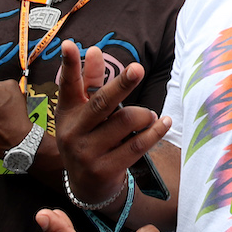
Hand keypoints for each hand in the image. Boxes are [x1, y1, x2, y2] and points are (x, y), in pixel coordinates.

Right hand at [55, 40, 169, 204]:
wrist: (86, 186)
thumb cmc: (89, 137)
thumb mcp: (84, 113)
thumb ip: (91, 83)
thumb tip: (95, 50)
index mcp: (67, 113)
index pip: (68, 85)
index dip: (69, 65)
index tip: (70, 44)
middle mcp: (73, 132)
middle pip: (101, 102)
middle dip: (121, 84)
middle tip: (137, 69)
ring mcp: (87, 153)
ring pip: (125, 122)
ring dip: (144, 115)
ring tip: (149, 116)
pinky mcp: (104, 169)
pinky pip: (137, 144)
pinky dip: (155, 132)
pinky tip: (164, 123)